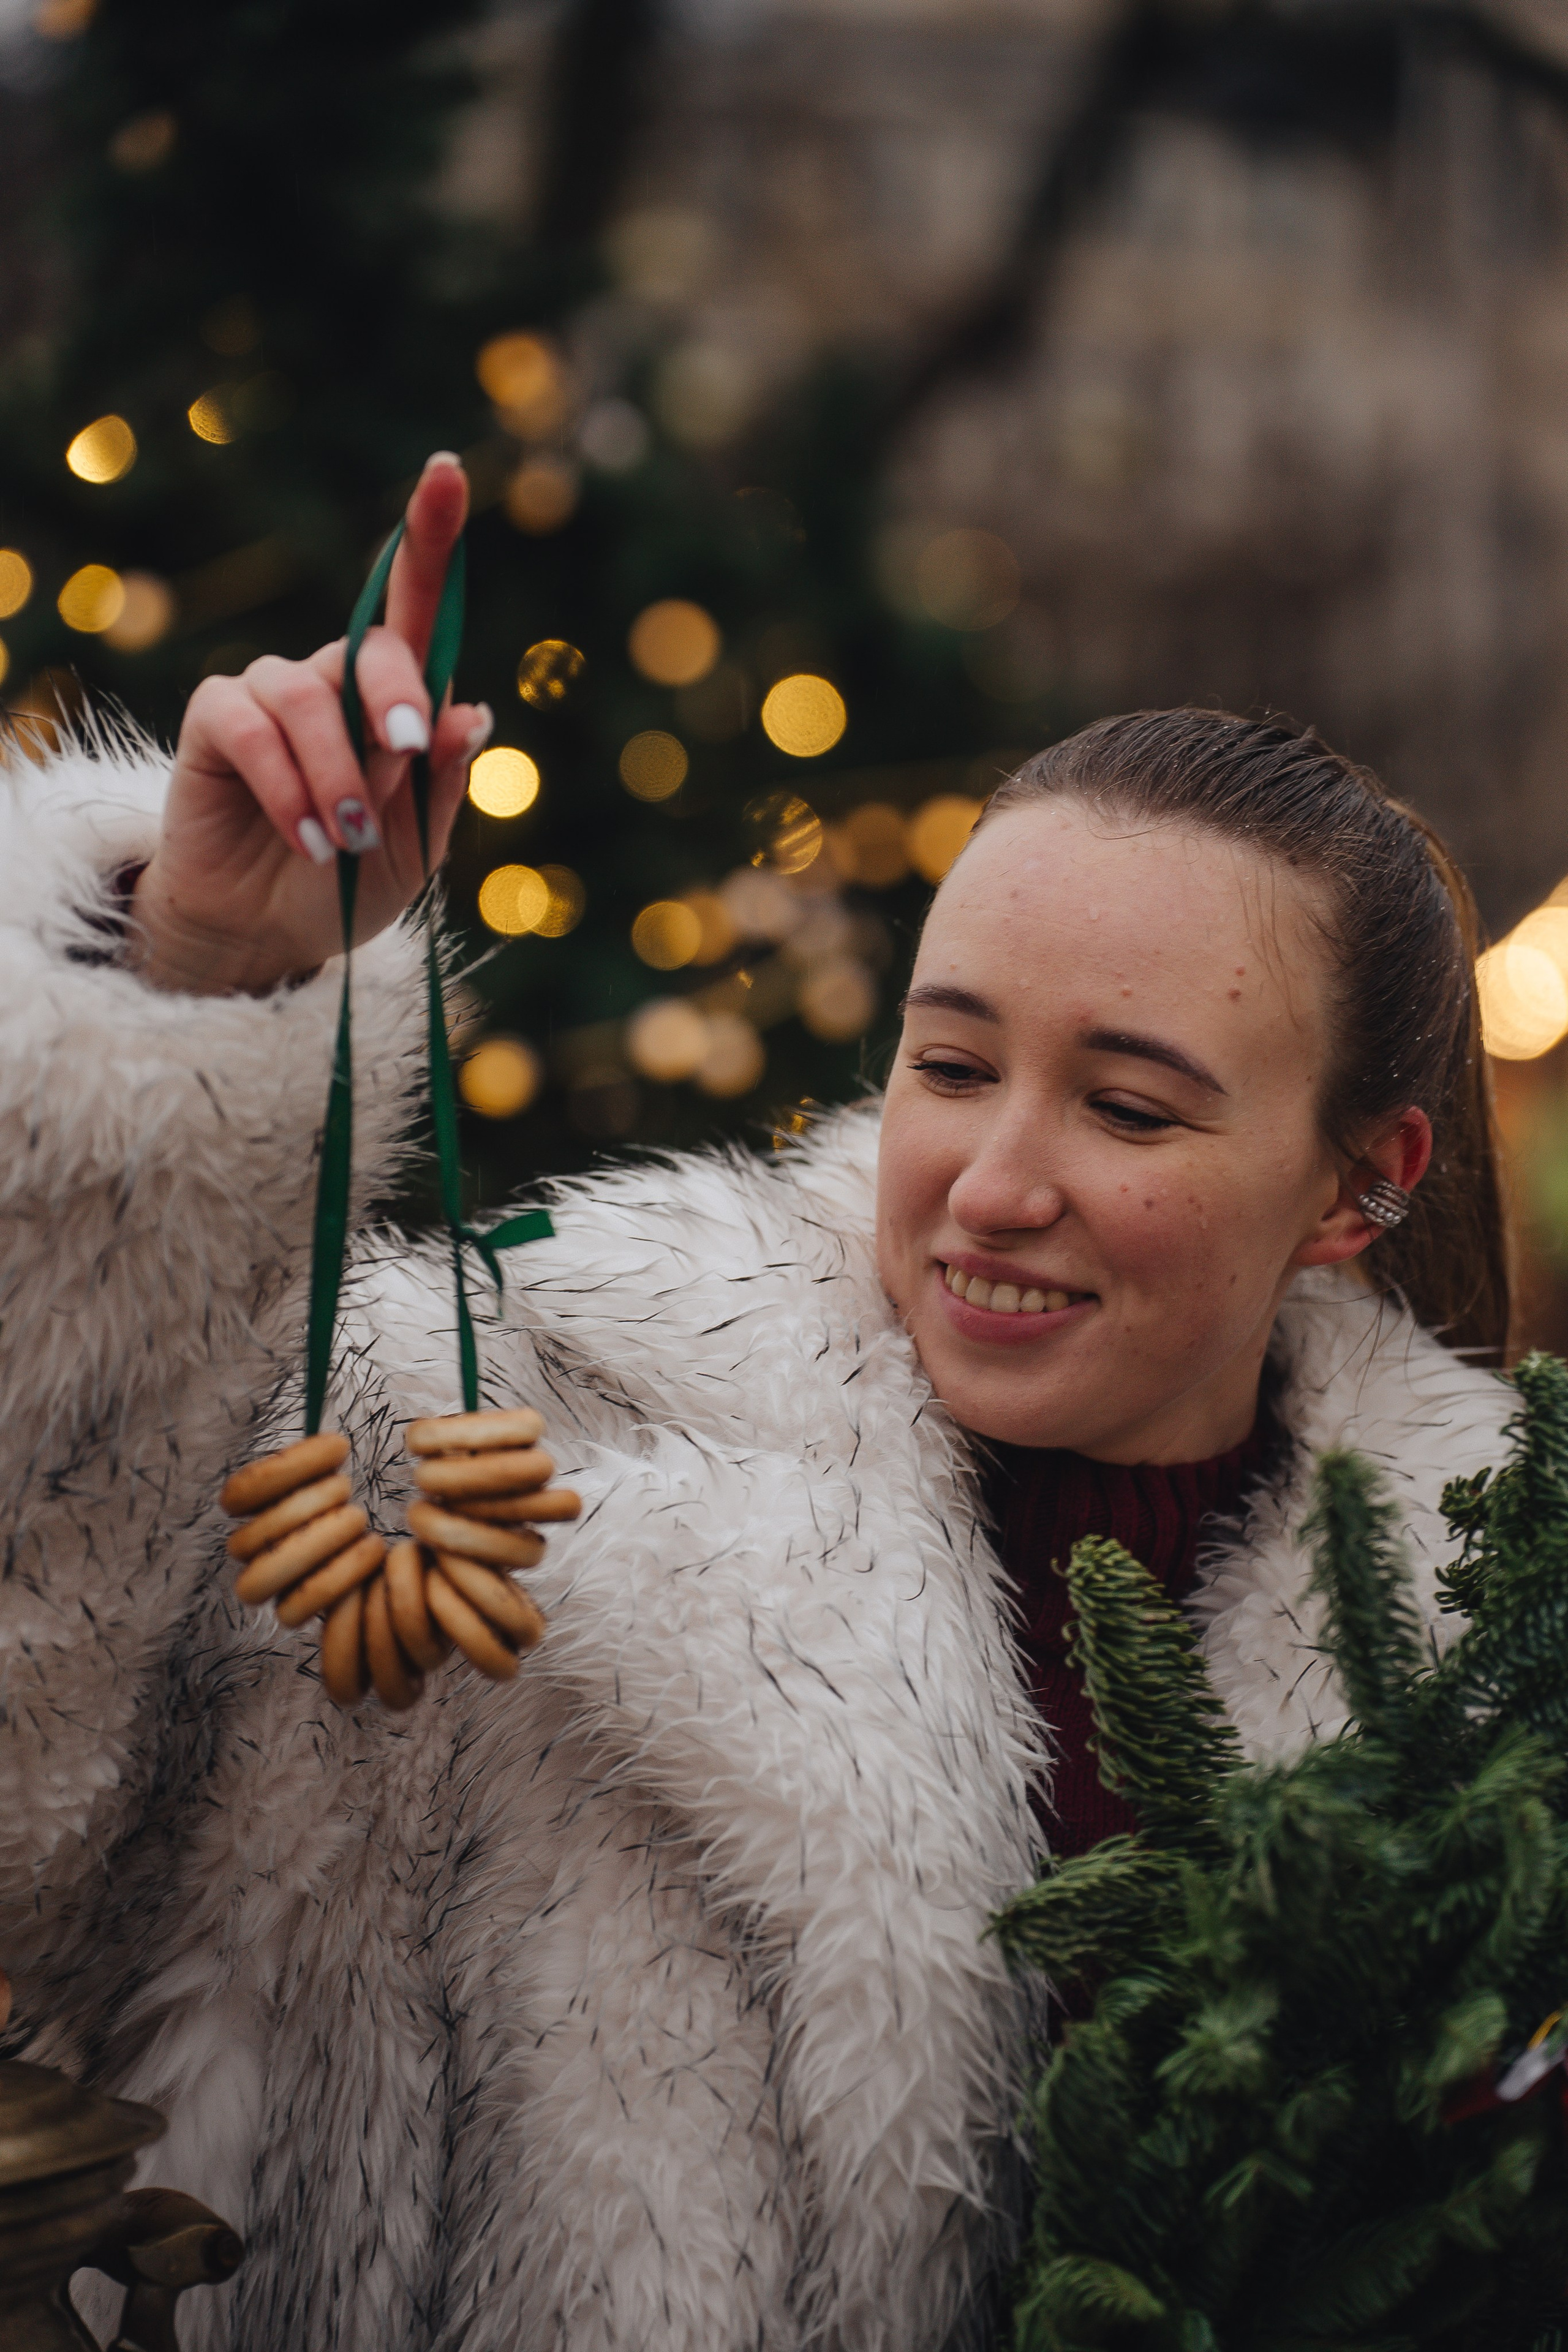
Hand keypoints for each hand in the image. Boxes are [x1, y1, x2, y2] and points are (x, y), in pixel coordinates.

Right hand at [132, 452, 490, 995]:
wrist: (266, 932)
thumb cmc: (349, 884)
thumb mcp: (412, 848)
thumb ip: (435, 783)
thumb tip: (467, 712)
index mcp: (393, 700)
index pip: (416, 610)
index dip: (429, 538)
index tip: (447, 471)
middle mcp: (334, 679)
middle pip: (374, 645)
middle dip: (396, 693)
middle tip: (405, 745)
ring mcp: (273, 694)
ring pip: (313, 698)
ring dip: (339, 775)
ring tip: (346, 843)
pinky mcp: (216, 718)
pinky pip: (253, 730)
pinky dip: (289, 788)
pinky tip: (309, 838)